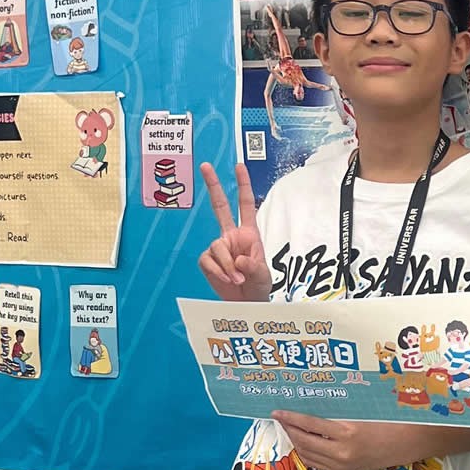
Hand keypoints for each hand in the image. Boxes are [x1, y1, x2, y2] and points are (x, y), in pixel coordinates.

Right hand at [197, 161, 272, 298]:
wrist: (245, 304)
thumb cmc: (257, 286)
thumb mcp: (263, 276)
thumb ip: (253, 266)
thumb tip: (238, 259)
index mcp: (249, 233)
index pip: (246, 205)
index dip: (243, 186)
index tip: (240, 166)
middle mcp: (231, 236)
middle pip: (219, 206)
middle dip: (213, 185)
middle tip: (206, 165)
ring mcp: (218, 248)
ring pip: (217, 247)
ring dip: (227, 265)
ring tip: (237, 279)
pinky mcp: (207, 260)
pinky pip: (208, 261)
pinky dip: (218, 271)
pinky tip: (227, 279)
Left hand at [274, 413, 413, 469]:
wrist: (410, 441)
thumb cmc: (391, 420)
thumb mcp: (362, 411)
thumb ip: (336, 411)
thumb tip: (310, 405)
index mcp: (347, 432)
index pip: (308, 424)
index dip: (290, 417)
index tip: (278, 412)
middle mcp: (342, 452)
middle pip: (303, 441)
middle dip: (289, 429)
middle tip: (281, 418)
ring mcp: (343, 464)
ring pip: (307, 454)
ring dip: (295, 441)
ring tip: (290, 429)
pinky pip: (317, 464)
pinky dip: (306, 453)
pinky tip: (304, 442)